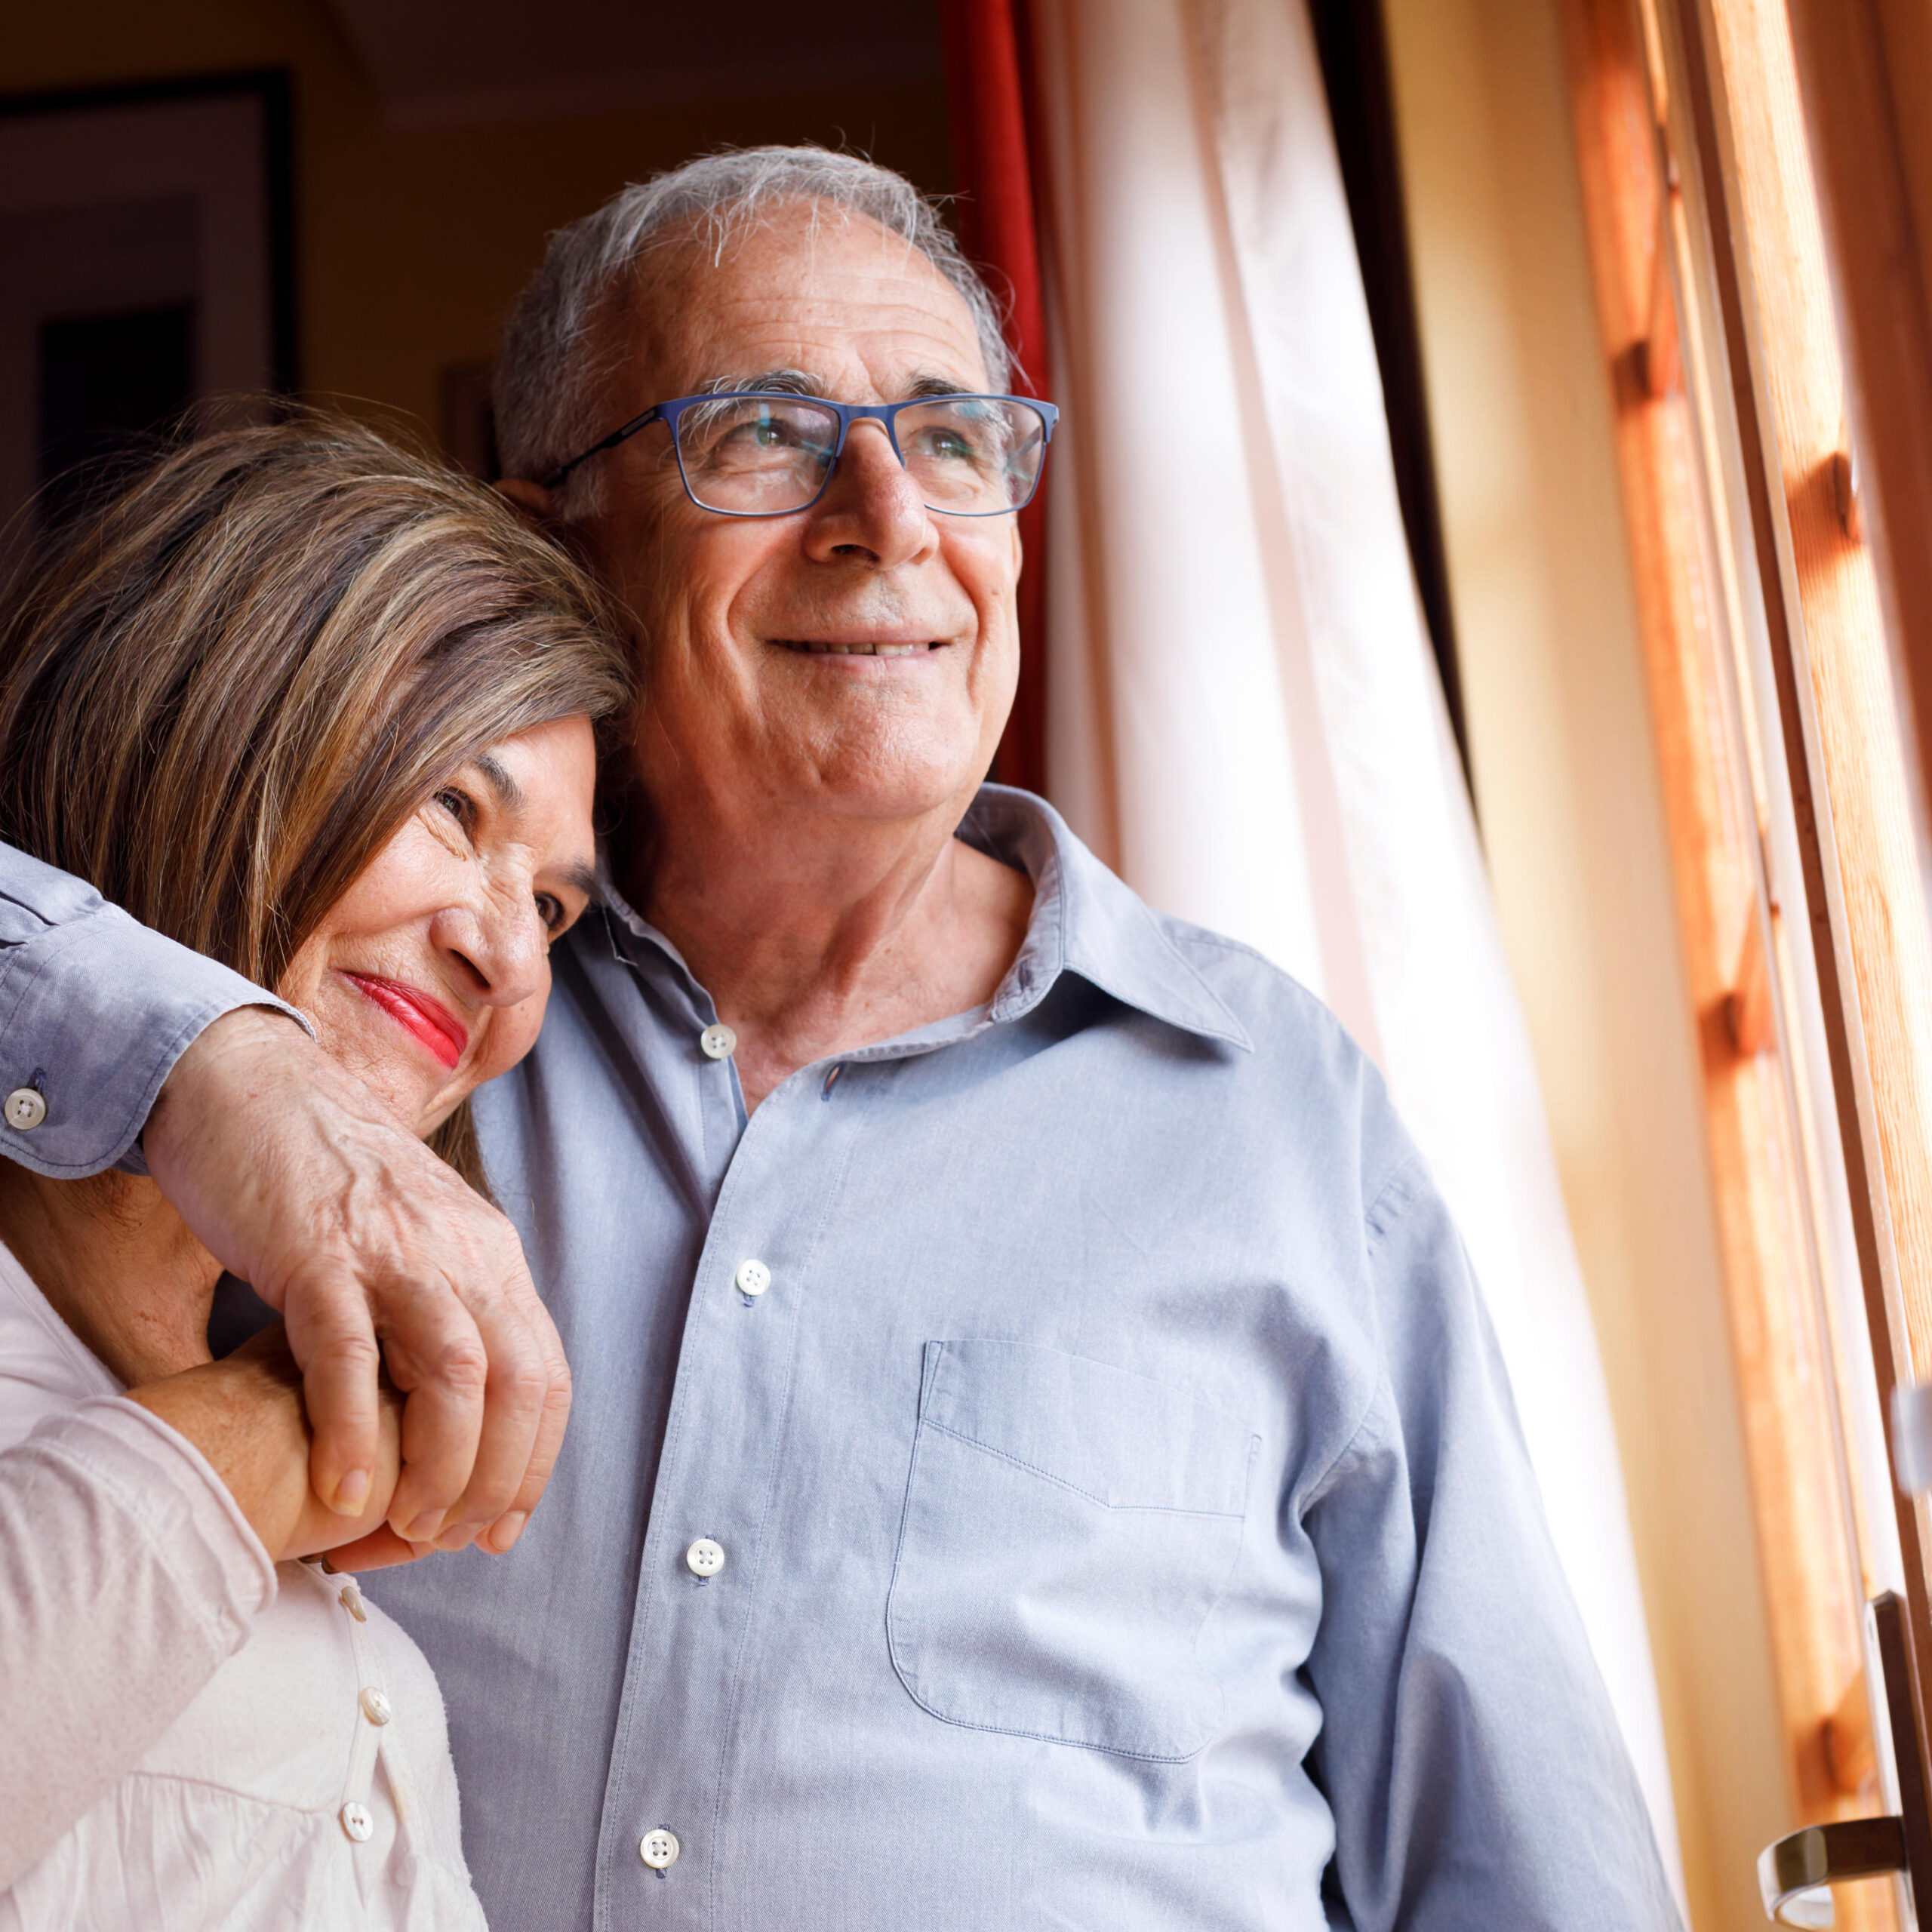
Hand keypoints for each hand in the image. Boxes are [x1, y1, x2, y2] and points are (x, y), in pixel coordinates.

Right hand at [142, 1008, 570, 1551]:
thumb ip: (446, 1308)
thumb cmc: (325, 1182)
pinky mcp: (318, 1250)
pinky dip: (352, 1428)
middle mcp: (461, 1251)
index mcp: (491, 1254)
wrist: (250, 1088)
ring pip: (455, 1374)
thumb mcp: (416, 1239)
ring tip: (403, 1527)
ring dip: (440, 1465)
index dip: (533, 1462)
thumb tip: (459, 1405)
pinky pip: (349, 1353)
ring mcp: (392, 1250)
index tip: (500, 1528)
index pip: (545, 1375)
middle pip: (515, 1384)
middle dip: (494, 1479)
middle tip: (444, 1540)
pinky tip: (342, 1490)